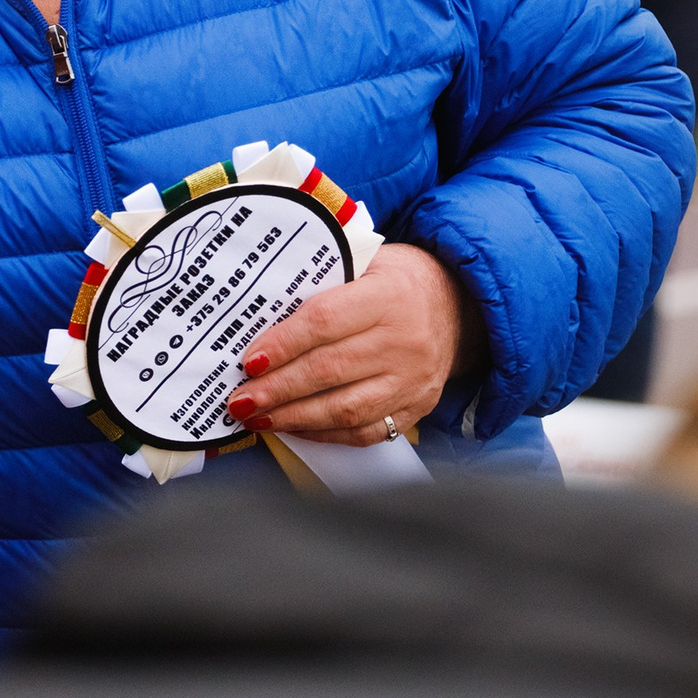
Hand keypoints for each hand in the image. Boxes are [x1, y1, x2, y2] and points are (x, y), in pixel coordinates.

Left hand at [224, 242, 475, 445]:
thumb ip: (320, 284)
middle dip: (278, 389)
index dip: (283, 343)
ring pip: (346, 409)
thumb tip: (258, 318)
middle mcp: (405, 342)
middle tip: (240, 399)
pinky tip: (294, 427)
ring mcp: (413, 380)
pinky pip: (366, 431)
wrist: (457, 305)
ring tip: (257, 417)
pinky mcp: (417, 408)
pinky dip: (324, 434)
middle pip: (330, 370)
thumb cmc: (395, 281)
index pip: (325, 322)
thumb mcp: (365, 263)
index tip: (249, 360)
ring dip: (295, 417)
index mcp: (389, 296)